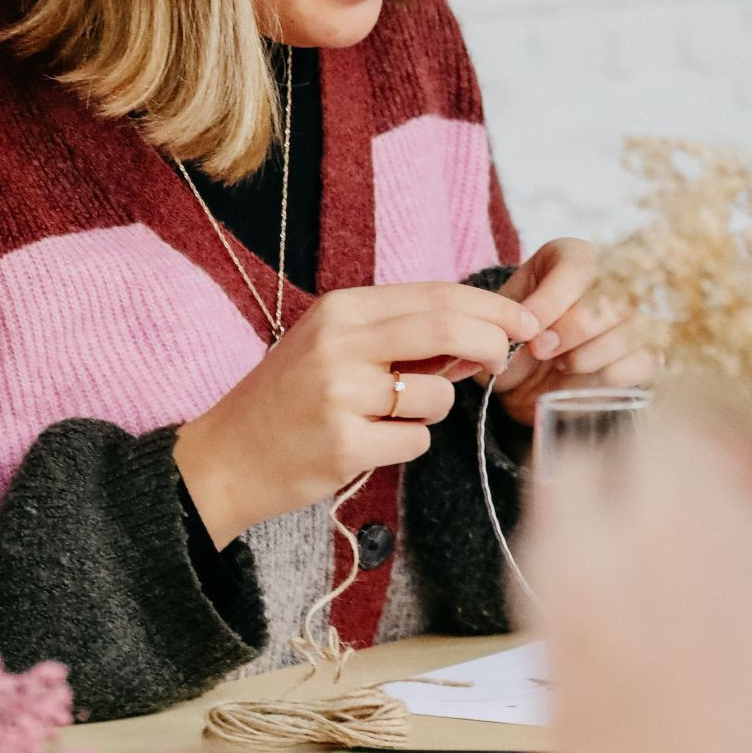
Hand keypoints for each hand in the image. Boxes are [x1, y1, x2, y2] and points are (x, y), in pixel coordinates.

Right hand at [175, 281, 540, 548]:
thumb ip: (401, 336)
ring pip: (437, 395)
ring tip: (388, 418)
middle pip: (448, 328)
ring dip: (433, 411)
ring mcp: (340, 395)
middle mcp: (339, 343)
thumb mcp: (335, 347)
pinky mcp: (345, 444)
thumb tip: (482, 335)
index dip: (491, 307)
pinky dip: (406, 446)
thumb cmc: (290, 401)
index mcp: (341, 310)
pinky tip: (368, 445)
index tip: (524, 321)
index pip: (436, 295)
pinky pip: (416, 442)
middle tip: (503, 362)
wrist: (227, 457)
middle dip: (493, 344)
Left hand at [492, 239, 657, 424]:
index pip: (576, 269)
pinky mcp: (648, 353)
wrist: (523, 375)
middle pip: (609, 300)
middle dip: (570, 332)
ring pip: (628, 334)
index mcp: (575, 257)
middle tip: (540, 350)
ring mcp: (637, 316)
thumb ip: (512, 314)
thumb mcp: (501, 318)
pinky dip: (607, 377)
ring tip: (560, 364)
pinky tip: (583, 377)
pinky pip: (644, 363)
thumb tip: (536, 327)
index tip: (527, 331)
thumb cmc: (514, 337)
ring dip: (587, 358)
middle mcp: (614, 278)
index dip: (551, 303)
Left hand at [526, 399, 751, 752]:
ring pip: (552, 547)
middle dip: (637, 472)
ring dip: (603, 541)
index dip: (725, 432)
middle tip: (703, 514)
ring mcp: (560, 644)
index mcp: (685, 517)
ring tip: (678, 585)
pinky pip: (558, 629)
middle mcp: (598, 567)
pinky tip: (662, 659)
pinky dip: (595, 619)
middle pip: (585, 469)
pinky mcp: (553, 712)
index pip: (678, 412)